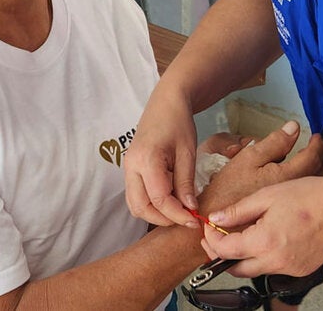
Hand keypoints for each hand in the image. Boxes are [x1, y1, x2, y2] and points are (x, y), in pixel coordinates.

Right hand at [124, 89, 199, 226]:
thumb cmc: (178, 122)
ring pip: (135, 205)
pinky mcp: (130, 169)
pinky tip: (170, 198)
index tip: (195, 220)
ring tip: (179, 209)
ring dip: (155, 213)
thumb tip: (189, 209)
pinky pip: (136, 195)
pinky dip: (151, 203)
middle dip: (163, 219)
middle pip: (140, 207)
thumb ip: (186, 183)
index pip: (159, 199)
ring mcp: (127, 168)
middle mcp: (131, 166)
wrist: (166, 102)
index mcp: (146, 159)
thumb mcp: (188, 153)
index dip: (177, 214)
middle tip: (186, 218)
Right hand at [197, 121, 322, 215]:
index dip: (317, 143)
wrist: (217, 221)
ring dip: (317, 169)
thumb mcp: (248, 158)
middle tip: (318, 146)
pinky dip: (308, 184)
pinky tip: (302, 181)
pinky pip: (305, 197)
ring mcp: (292, 206)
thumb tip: (294, 127)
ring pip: (313, 185)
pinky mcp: (287, 216)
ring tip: (313, 160)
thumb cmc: (229, 190)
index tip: (315, 137)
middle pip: (319, 171)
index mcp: (287, 176)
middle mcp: (295, 193)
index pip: (313, 156)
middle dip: (321, 154)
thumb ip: (274, 142)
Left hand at [202, 173, 322, 278]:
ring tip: (244, 234)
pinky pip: (275, 268)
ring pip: (256, 270)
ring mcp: (290, 269)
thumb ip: (238, 211)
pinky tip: (269, 239)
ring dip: (245, 256)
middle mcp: (276, 261)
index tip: (209, 228)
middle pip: (237, 269)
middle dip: (223, 255)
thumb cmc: (310, 195)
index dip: (211, 239)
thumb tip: (216, 219)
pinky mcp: (302, 269)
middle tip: (219, 237)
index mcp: (264, 241)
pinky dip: (266, 257)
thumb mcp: (267, 195)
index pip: (224, 251)